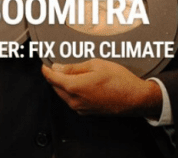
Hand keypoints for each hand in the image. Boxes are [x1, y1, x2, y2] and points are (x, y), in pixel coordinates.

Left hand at [41, 58, 161, 117]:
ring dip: (62, 84)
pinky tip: (78, 82)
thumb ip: (74, 68)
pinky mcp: (87, 112)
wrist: (134, 98)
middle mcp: (75, 101)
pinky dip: (70, 91)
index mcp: (75, 87)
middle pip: (56, 87)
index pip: (52, 79)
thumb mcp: (95, 65)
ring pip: (63, 95)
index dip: (46, 70)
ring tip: (67, 71)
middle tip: (56, 65)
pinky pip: (72, 101)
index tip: (44, 64)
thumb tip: (58, 68)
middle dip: (53, 76)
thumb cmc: (119, 80)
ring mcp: (81, 108)